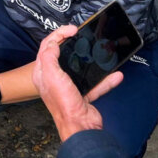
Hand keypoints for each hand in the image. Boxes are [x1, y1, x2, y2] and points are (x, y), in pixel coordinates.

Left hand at [33, 26, 123, 141]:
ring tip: (97, 50)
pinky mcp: (82, 94)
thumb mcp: (52, 76)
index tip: (73, 30)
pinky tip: (115, 75)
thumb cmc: (64, 103)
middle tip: (81, 34)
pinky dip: (105, 79)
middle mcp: (53, 79)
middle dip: (71, 42)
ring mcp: (68, 86)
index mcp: (42, 73)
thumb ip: (49, 57)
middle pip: (61, 53)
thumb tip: (54, 43)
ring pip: (79, 67)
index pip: (47, 46)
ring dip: (91, 60)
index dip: (59, 34)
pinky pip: (95, 83)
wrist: (80, 127)